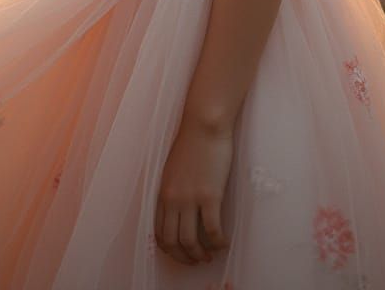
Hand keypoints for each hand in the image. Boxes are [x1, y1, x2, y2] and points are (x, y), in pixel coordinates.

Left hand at [154, 117, 233, 265]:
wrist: (204, 125)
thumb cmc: (192, 142)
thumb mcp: (173, 168)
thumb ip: (173, 189)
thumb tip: (179, 206)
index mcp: (163, 193)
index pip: (160, 232)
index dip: (171, 249)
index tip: (181, 252)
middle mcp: (173, 199)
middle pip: (173, 242)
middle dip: (185, 257)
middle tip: (197, 260)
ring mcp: (190, 199)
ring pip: (191, 241)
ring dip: (201, 254)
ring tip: (211, 254)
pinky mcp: (210, 196)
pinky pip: (212, 231)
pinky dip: (218, 242)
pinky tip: (225, 242)